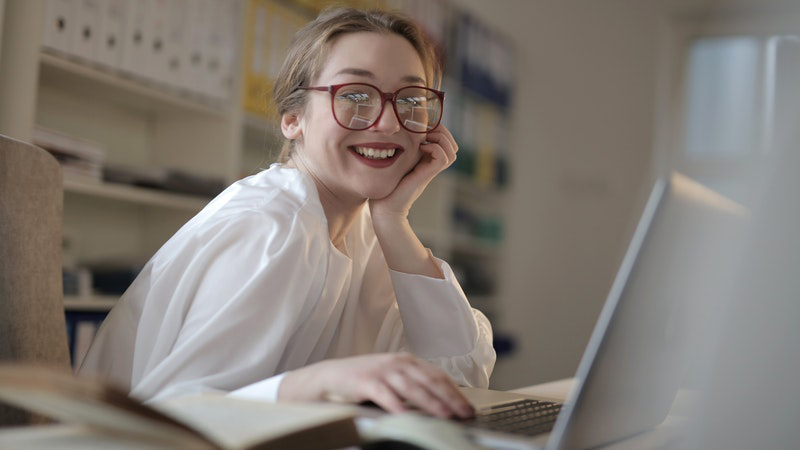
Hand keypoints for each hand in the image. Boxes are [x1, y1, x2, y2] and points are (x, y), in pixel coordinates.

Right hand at [278, 352, 474, 418]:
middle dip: (450, 399)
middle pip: (430, 381)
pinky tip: (406, 415)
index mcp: (407, 361)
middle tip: (464, 414)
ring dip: (430, 402)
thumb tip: (440, 403)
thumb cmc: (365, 380)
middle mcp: (398, 363)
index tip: (467, 406)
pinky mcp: (366, 381)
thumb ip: (413, 386)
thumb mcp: (393, 378)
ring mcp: (382, 370)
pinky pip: (385, 394)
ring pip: (412, 388)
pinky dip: (397, 405)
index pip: (437, 376)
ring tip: (444, 416)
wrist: (331, 376)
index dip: (454, 391)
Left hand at [369, 125, 457, 219]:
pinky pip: (443, 158)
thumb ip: (401, 149)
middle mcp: (431, 165)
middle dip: (443, 132)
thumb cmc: (385, 185)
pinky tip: (421, 148)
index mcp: (426, 160)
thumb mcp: (395, 161)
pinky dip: (435, 148)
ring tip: (425, 138)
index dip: (440, 129)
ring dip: (441, 139)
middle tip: (426, 129)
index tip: (423, 124)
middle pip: (453, 146)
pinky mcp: (427, 175)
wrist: (384, 207)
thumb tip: (397, 129)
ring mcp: (430, 170)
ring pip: (452, 151)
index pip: (446, 142)